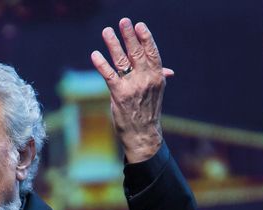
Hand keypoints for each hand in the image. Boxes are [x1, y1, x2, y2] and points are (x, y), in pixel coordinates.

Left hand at [90, 18, 173, 162]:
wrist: (143, 134)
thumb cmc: (148, 111)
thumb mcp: (157, 92)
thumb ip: (158, 77)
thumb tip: (167, 69)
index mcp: (157, 76)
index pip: (152, 53)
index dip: (146, 38)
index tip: (140, 25)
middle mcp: (146, 79)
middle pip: (136, 53)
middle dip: (129, 36)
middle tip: (123, 21)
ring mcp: (132, 87)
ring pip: (122, 61)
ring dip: (113, 44)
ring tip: (107, 31)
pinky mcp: (119, 95)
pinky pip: (109, 76)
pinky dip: (101, 64)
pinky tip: (95, 54)